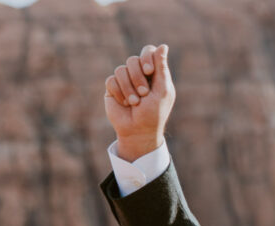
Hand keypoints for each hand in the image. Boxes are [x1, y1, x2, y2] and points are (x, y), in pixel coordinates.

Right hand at [104, 44, 174, 160]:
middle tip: (144, 94)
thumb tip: (163, 45)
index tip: (149, 71)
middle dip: (138, 78)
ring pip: (121, 70)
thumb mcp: (162, 91)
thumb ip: (162, 68)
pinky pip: (111, 80)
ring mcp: (125, 80)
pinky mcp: (112, 87)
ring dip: (129, 88)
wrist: (138, 131)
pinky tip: (124, 103)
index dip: (146, 57)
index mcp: (154, 73)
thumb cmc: (154, 113)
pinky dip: (119, 92)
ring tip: (134, 103)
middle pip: (133, 60)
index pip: (148, 51)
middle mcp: (139, 74)